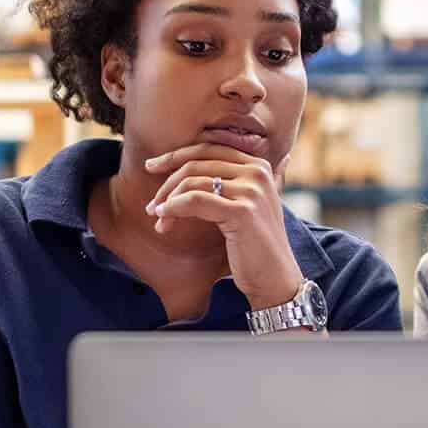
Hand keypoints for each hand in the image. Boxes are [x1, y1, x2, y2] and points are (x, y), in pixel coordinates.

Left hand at [144, 144, 304, 310]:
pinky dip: (173, 208)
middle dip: (167, 182)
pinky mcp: (241, 212)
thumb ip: (248, 181)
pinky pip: (194, 200)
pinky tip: (164, 220)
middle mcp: (257, 172)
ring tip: (158, 219)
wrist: (275, 279)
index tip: (152, 167)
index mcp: (259, 165)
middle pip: (197, 163)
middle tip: (152, 204)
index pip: (208, 148)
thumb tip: (276, 159)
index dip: (176, 156)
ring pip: (192, 182)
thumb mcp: (252, 205)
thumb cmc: (258, 245)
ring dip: (168, 201)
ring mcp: (251, 191)